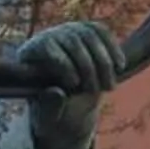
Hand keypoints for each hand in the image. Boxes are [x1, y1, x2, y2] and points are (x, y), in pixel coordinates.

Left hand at [15, 21, 125, 148]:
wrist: (68, 104)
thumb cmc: (52, 112)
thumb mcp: (48, 117)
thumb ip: (49, 107)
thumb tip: (56, 92)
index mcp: (30, 54)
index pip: (47, 47)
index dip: (62, 63)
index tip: (74, 84)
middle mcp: (48, 36)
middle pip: (71, 40)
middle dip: (88, 67)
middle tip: (95, 91)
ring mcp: (68, 31)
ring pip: (89, 35)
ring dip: (104, 62)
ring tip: (109, 87)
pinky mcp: (86, 31)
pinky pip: (101, 31)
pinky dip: (113, 48)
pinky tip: (120, 66)